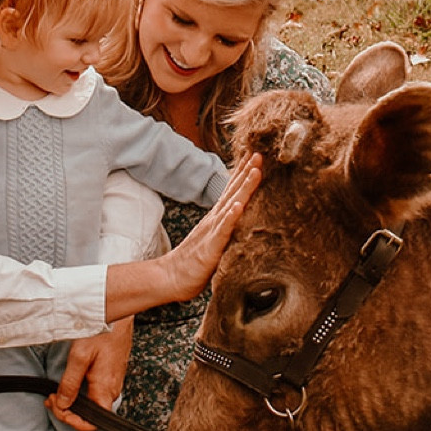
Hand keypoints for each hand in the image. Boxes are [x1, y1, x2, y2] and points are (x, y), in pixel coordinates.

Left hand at [49, 318, 133, 430]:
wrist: (118, 316)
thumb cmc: (102, 331)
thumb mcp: (79, 356)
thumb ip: (70, 383)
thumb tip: (63, 403)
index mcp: (105, 389)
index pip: (91, 423)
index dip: (72, 422)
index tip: (57, 409)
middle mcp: (111, 390)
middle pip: (89, 415)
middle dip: (67, 411)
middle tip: (50, 399)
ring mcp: (112, 384)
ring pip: (91, 405)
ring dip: (71, 403)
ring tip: (54, 393)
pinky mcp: (109, 376)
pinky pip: (94, 394)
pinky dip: (79, 394)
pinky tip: (67, 385)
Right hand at [102, 155, 261, 321]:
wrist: (171, 278)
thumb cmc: (195, 264)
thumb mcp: (215, 241)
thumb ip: (227, 230)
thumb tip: (241, 219)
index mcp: (217, 219)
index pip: (231, 191)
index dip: (243, 173)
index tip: (254, 155)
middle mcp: (215, 220)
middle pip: (233, 191)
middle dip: (247, 171)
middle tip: (259, 152)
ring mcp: (212, 231)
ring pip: (231, 205)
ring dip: (243, 187)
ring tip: (255, 170)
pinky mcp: (211, 247)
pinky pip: (222, 230)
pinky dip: (231, 217)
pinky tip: (238, 205)